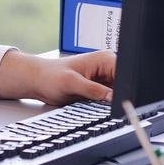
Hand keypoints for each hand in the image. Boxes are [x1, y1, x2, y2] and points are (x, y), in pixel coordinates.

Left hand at [0, 50, 115, 104]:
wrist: (38, 81)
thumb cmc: (50, 76)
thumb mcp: (72, 84)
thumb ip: (94, 90)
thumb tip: (113, 98)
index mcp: (104, 59)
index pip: (125, 73)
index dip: (125, 88)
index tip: (119, 101)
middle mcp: (106, 67)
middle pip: (124, 86)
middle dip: (117, 97)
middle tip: (101, 103)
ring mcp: (103, 79)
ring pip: (117, 95)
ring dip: (109, 102)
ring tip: (91, 101)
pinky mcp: (98, 89)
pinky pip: (108, 100)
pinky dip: (102, 105)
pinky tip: (91, 104)